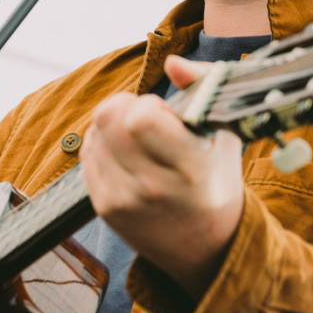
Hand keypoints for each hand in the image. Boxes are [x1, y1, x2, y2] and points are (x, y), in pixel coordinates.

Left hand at [80, 55, 244, 290]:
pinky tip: (127, 157)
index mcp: (191, 169)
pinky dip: (103, 146)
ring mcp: (125, 201)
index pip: (141, 117)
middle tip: (146, 121)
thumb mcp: (225, 136)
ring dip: (113, 126)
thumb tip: (173, 63)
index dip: (150, 106)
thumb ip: (204, 88)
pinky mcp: (105, 209)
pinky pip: (88, 156)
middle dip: (126, 107)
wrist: (206, 249)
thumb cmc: (216, 182)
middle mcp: (154, 188)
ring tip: (139, 141)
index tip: (167, 117)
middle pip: (108, 118)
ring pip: (94, 134)